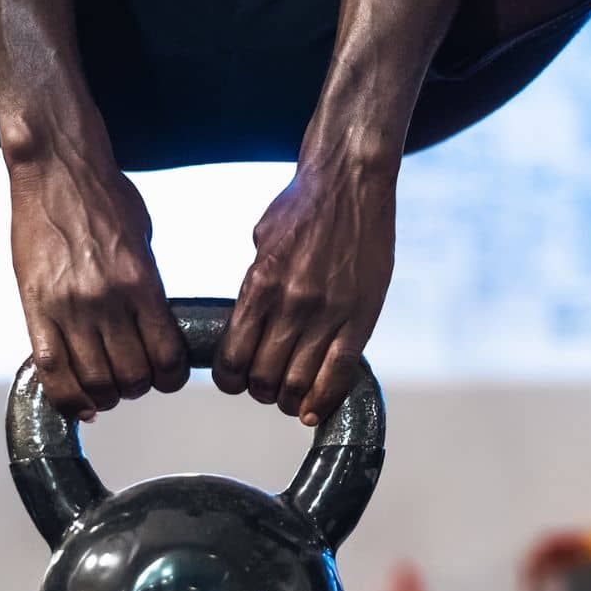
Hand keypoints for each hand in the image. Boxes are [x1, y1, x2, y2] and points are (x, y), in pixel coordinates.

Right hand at [9, 149, 187, 419]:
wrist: (57, 170)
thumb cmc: (104, 198)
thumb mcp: (142, 240)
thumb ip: (147, 287)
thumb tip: (153, 328)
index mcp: (141, 282)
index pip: (165, 356)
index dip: (169, 378)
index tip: (166, 377)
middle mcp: (106, 300)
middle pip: (130, 375)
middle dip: (138, 387)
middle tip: (135, 381)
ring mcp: (67, 306)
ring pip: (93, 381)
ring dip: (106, 395)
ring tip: (108, 389)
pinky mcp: (35, 306)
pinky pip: (51, 369)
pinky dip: (68, 396)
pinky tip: (81, 401)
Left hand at [215, 159, 395, 424]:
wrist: (350, 180)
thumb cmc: (303, 205)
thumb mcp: (263, 242)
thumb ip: (256, 284)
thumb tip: (249, 321)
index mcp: (260, 284)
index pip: (233, 357)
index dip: (229, 380)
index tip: (233, 380)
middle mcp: (292, 304)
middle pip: (264, 377)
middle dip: (258, 390)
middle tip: (262, 386)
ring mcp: (329, 313)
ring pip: (300, 383)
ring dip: (288, 398)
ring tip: (288, 396)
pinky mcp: (361, 316)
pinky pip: (340, 374)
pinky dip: (323, 400)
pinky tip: (312, 410)